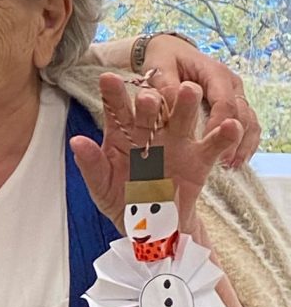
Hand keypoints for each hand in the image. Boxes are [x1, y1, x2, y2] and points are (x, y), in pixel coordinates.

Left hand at [72, 75, 240, 233]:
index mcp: (122, 134)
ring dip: (186, 105)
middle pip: (152, 110)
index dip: (112, 94)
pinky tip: (229, 125)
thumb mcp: (101, 186)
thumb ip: (91, 164)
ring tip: (189, 91)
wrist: (150, 227)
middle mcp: (151, 132)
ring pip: (182, 118)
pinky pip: (212, 145)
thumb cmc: (121, 200)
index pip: (117, 110)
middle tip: (149, 95)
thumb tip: (76, 141)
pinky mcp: (199, 159)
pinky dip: (223, 136)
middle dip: (150, 101)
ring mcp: (176, 142)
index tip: (107, 79)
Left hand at [142, 37, 258, 165]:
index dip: (220, 125)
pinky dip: (243, 143)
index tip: (210, 145)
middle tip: (225, 162)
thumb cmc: (163, 58)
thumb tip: (170, 105)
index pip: (225, 102)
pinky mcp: (233, 105)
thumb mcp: (158, 67)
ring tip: (231, 166)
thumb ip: (165, 85)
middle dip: (235, 139)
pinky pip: (246, 126)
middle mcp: (230, 83)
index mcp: (214, 72)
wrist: (170, 52)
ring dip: (243, 144)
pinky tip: (234, 162)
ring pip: (249, 121)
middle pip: (242, 114)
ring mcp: (235, 94)